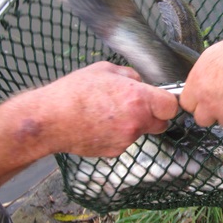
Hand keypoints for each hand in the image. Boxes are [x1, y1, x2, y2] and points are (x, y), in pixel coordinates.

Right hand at [29, 62, 178, 156]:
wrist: (50, 120)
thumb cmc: (74, 92)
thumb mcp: (104, 70)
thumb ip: (129, 76)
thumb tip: (139, 81)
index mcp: (138, 98)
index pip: (171, 106)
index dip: (167, 102)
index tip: (159, 99)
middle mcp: (137, 122)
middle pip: (162, 123)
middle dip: (154, 116)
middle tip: (135, 106)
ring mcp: (126, 140)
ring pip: (142, 132)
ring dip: (133, 125)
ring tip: (108, 114)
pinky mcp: (115, 152)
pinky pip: (125, 142)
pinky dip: (118, 135)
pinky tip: (100, 125)